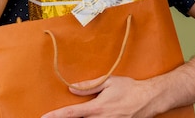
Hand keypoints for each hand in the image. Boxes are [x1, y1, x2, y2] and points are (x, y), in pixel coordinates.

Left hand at [41, 76, 155, 117]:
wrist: (149, 99)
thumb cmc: (129, 88)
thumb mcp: (108, 81)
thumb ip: (89, 86)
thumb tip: (72, 88)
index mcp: (98, 107)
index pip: (72, 113)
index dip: (57, 116)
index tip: (44, 117)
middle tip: (53, 117)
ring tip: (71, 115)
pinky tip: (90, 117)